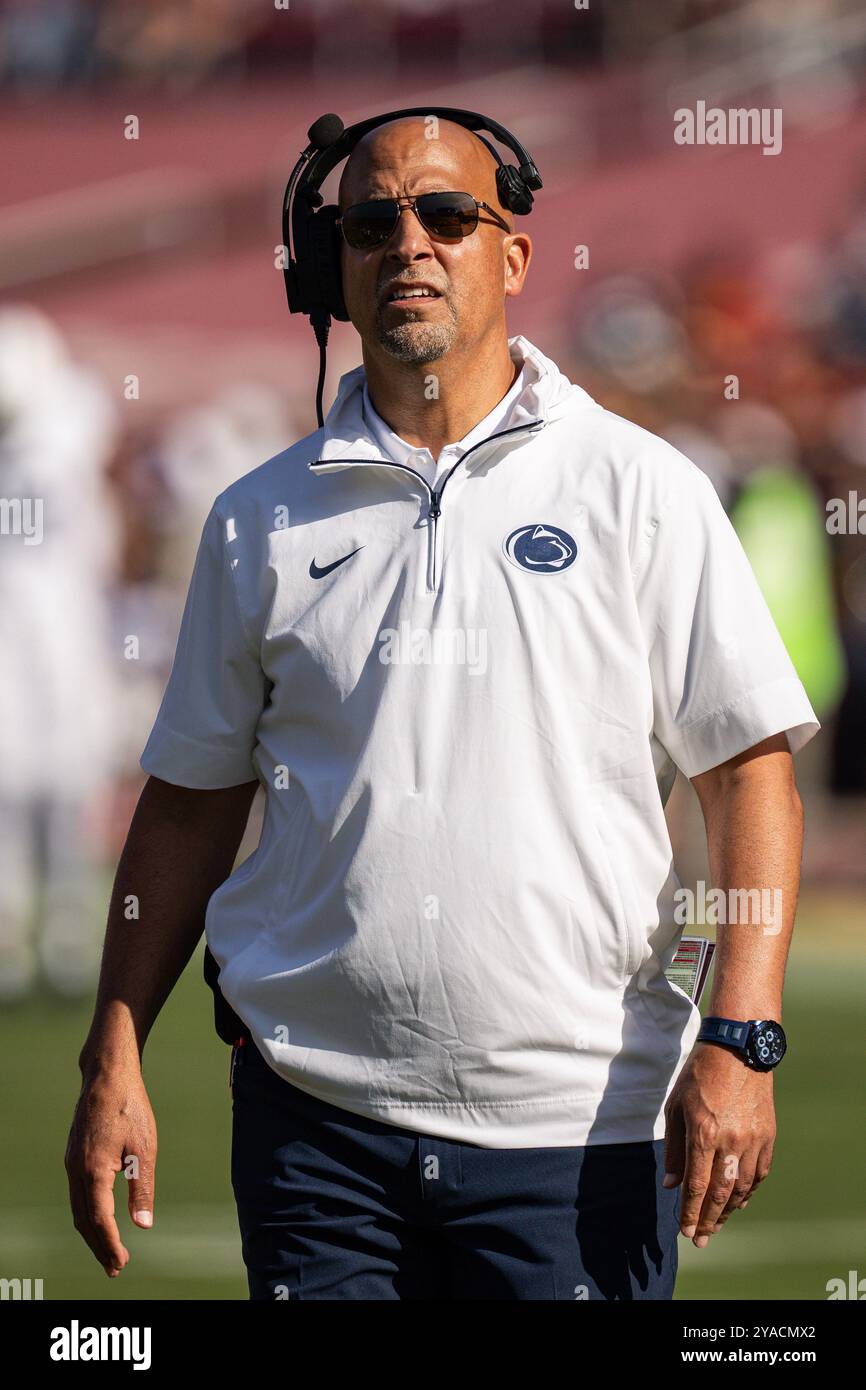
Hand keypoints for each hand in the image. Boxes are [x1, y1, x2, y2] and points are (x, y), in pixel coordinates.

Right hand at [65, 1064, 156, 1276]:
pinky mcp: (74, 1155)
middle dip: (98, 1246)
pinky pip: (77, 1194)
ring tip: (108, 1251)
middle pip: (84, 1220)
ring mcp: (72, 1162)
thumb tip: (143, 1225)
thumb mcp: (144, 1148)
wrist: (108, 1075)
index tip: (122, 1264)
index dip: (110, 1245)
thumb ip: (142, 1188)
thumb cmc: (130, 1107)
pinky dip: (87, 1213)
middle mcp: (76, 1170)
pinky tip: (100, 1218)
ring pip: (78, 1208)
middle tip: (114, 1268)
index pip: (99, 1220)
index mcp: (93, 1171)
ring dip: (92, 1232)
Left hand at [663, 1042, 775, 1246]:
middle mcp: (731, 1141)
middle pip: (720, 1194)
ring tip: (716, 1224)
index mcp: (703, 1133)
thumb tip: (672, 1184)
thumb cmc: (700, 1074)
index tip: (684, 1232)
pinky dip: (749, 1192)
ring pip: (743, 1189)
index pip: (696, 1186)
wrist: (739, 1048)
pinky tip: (739, 1201)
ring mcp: (753, 1140)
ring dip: (728, 1211)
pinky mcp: (768, 1136)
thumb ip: (674, 1148)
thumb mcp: (676, 1106)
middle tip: (700, 1239)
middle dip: (708, 1220)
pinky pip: (759, 1173)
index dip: (689, 1213)